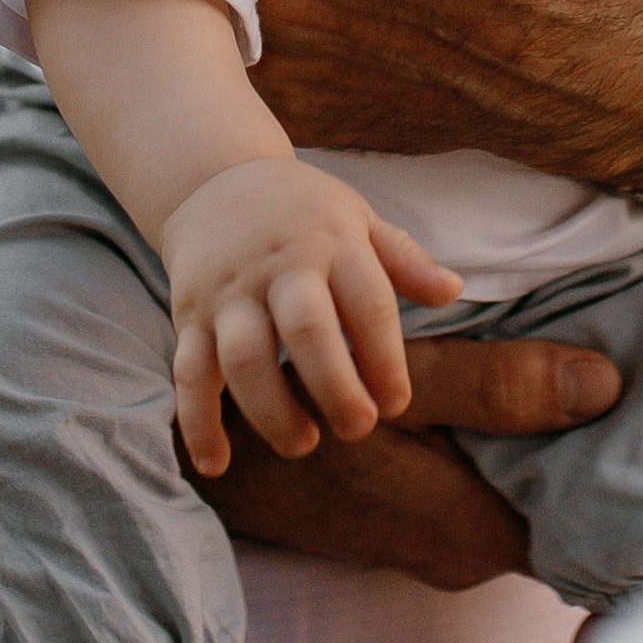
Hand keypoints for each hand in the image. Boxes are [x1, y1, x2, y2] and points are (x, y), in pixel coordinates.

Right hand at [161, 157, 460, 475]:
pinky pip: (188, 372)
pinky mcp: (189, 316)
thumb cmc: (302, 210)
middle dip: (334, 385)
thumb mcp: (357, 217)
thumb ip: (403, 258)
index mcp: (331, 243)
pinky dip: (197, 421)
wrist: (213, 178)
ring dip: (271, 409)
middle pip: (306, 329)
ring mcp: (229, 293)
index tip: (396, 403)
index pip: (367, 302)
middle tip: (357, 429)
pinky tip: (217, 464)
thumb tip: (454, 290)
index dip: (384, 358)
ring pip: (244, 356)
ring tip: (302, 444)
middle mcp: (278, 267)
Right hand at [201, 324, 624, 589]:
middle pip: (556, 519)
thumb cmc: (311, 409)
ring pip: (517, 510)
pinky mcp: (412, 537)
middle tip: (620, 400)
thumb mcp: (408, 385)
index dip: (621, 484)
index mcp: (477, 534)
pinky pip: (480, 506)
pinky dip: (499, 469)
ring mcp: (435, 555)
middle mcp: (464, 561)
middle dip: (586, 464)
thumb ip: (503, 387)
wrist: (215, 454)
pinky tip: (507, 423)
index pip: (586, 533)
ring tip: (572, 400)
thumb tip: (607, 385)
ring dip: (540, 461)